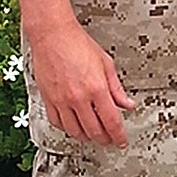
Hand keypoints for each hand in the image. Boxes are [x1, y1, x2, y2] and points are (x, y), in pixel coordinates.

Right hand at [28, 20, 136, 145]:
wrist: (52, 35)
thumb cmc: (78, 44)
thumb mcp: (106, 64)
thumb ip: (117, 88)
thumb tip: (127, 104)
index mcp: (96, 88)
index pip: (111, 122)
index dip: (118, 136)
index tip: (121, 141)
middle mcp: (78, 98)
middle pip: (94, 131)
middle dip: (104, 139)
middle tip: (110, 140)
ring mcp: (61, 100)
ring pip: (75, 131)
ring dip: (86, 136)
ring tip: (94, 134)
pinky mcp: (48, 100)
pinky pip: (58, 123)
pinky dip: (68, 129)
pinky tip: (74, 126)